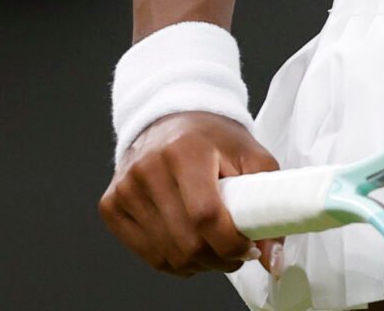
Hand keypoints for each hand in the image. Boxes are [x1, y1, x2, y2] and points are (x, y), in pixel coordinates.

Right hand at [99, 111, 282, 278]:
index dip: (232, 243)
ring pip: (168, 255)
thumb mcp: (251, 156)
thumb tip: (273, 261)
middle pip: (187, 242)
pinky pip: (148, 255)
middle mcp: (148, 168)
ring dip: (199, 263)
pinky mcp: (111, 205)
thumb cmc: (213, 140)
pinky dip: (174, 261)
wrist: (169, 120)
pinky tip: (187, 242)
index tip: (248, 247)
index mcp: (184, 150)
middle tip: (234, 250)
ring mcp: (125, 188)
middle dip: (219, 258)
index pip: (206, 215)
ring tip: (213, 244)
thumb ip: (268, 204)